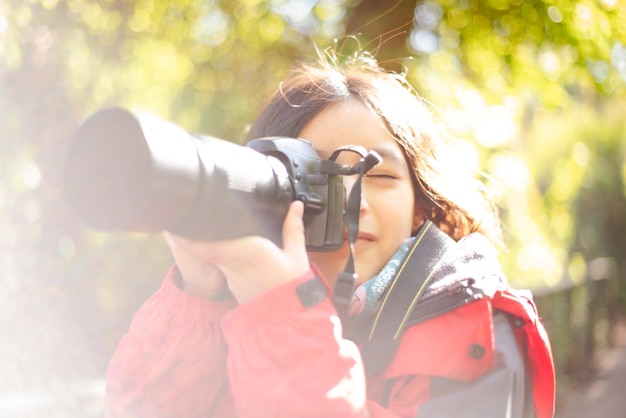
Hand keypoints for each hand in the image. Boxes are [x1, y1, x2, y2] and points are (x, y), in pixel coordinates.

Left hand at [165, 201, 309, 303]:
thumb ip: (293, 228)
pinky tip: (214, 244)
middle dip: (192, 232)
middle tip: (181, 217)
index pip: (211, 243)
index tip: (177, 224)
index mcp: (250, 252)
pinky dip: (212, 252)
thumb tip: (296, 206)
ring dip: (199, 242)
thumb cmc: (291, 288)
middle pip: (205, 246)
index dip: (190, 236)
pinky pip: (218, 263)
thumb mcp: (296, 256)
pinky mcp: (232, 283)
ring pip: (210, 254)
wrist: (286, 319)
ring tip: (191, 225)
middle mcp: (234, 264)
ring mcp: (231, 275)